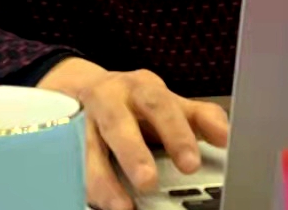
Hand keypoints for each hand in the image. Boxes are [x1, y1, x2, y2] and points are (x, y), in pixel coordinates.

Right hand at [38, 58, 229, 209]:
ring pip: (86, 147)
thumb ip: (198, 118)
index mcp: (140, 89)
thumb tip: (225, 136)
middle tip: (148, 181)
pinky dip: (81, 184)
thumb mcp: (168, 103)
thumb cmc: (134, 102)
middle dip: (132, 152)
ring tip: (121, 206)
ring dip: (103, 179)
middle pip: (118, 123)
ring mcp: (82, 120)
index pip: (160, 105)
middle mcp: (108, 100)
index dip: (176, 133)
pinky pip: (69, 163)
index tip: (190, 162)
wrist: (86, 89)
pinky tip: (96, 202)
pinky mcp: (62, 140)